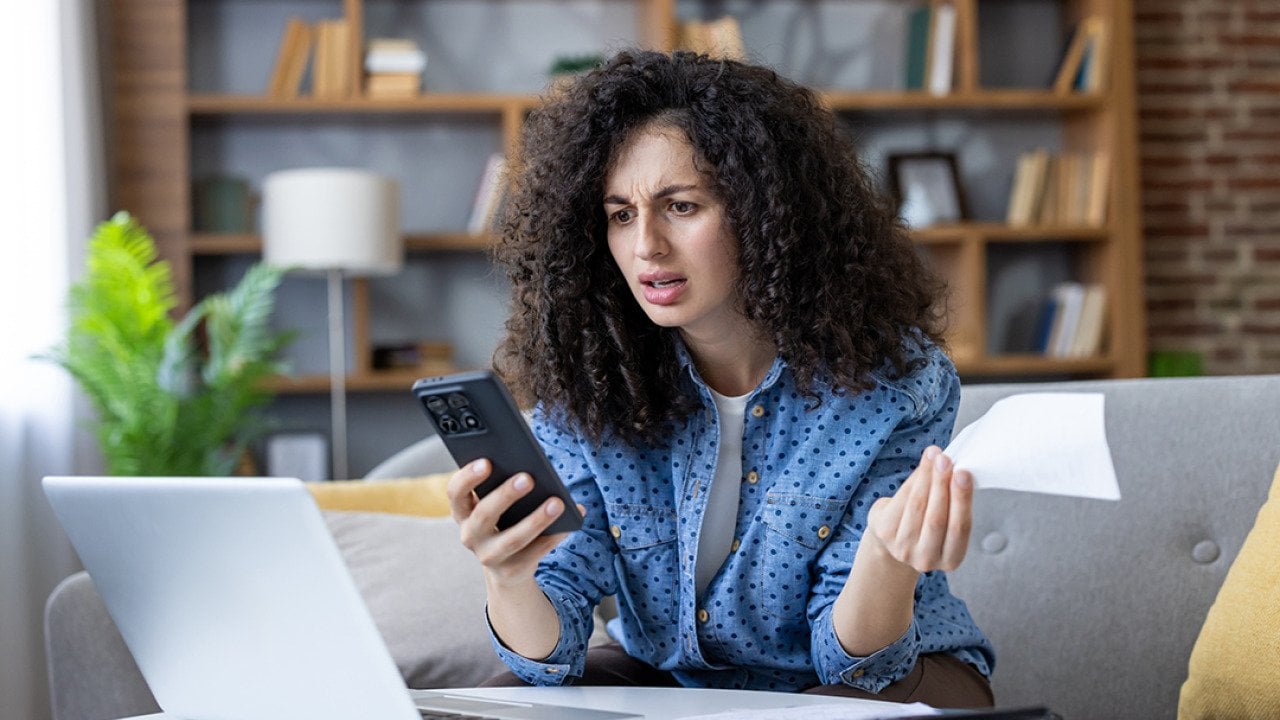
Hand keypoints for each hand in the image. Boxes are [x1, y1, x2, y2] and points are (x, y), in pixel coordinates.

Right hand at [446, 458, 577, 585]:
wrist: (507, 566)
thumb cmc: (505, 520)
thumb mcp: (497, 504)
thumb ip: (504, 486)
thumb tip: (533, 471)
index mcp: (463, 511)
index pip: (456, 492)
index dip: (468, 477)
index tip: (487, 462)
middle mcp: (470, 535)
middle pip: (484, 515)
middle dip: (505, 495)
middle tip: (527, 478)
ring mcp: (489, 556)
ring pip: (513, 539)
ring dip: (536, 520)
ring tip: (557, 502)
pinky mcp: (511, 570)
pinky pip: (536, 552)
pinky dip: (554, 535)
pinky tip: (569, 521)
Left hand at [865, 445, 972, 573]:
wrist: (894, 539)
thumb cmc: (927, 524)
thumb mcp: (946, 520)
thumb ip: (952, 500)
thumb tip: (954, 467)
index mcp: (951, 559)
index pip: (960, 528)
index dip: (961, 500)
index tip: (963, 474)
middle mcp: (926, 558)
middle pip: (936, 518)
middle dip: (942, 485)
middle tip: (946, 460)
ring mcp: (902, 548)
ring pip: (917, 506)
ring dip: (926, 478)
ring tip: (934, 456)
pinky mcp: (884, 533)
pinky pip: (901, 501)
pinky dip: (913, 480)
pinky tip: (921, 467)